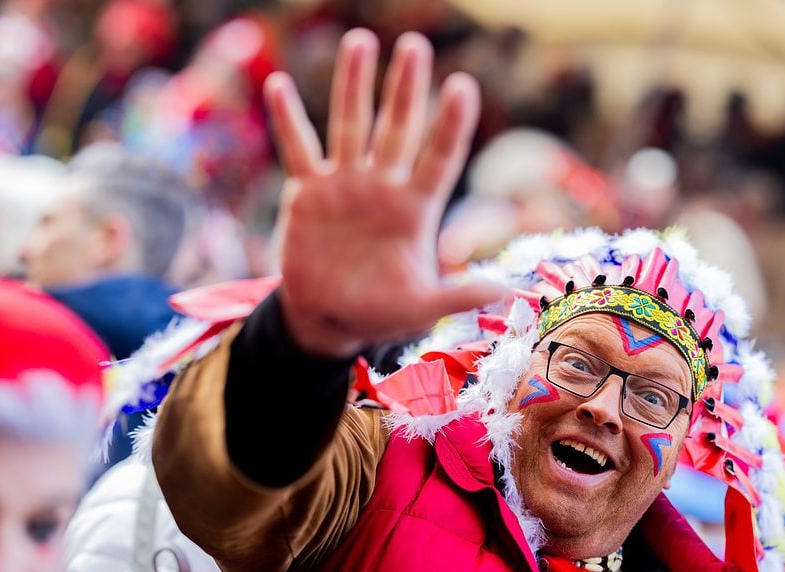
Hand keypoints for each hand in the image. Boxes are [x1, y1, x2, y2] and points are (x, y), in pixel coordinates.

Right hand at [265, 29, 502, 356]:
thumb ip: (458, 295)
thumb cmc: (380, 312)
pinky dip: (287, 120)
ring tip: (361, 41)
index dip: (450, 125)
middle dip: (406, 88)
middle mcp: (383, 186)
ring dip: (355, 86)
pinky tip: (277, 84)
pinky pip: (298, 149)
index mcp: (415, 209)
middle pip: (398, 128)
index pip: (439, 158)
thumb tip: (507, 292)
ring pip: (350, 125)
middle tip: (416, 45)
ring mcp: (344, 184)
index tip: (462, 85)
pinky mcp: (307, 192)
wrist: (328, 317)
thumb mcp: (421, 307)